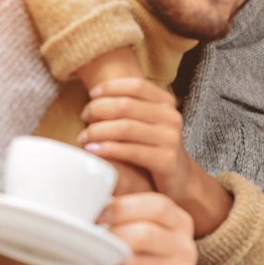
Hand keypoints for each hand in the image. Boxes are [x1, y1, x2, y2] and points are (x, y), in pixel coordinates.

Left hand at [78, 78, 191, 201]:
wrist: (180, 179)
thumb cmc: (155, 148)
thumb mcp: (150, 122)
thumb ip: (132, 107)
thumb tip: (96, 95)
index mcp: (167, 104)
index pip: (136, 85)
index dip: (111, 87)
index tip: (91, 95)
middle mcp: (171, 118)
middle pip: (126, 105)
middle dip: (98, 109)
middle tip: (84, 117)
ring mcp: (170, 139)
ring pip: (125, 128)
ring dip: (98, 131)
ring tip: (83, 137)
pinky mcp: (166, 160)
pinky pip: (130, 151)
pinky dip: (107, 149)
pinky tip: (93, 151)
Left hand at [97, 192, 196, 264]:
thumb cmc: (140, 264)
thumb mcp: (140, 234)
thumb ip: (125, 218)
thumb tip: (91, 204)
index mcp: (180, 223)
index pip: (158, 206)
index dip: (124, 208)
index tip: (99, 217)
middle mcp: (186, 247)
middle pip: (144, 234)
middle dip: (111, 242)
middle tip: (96, 251)